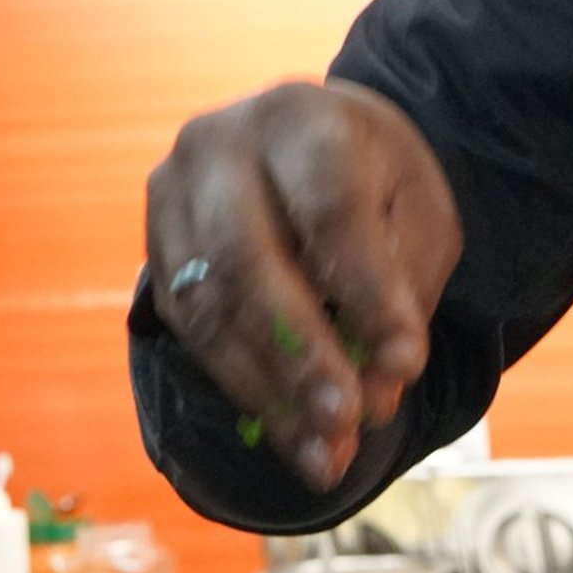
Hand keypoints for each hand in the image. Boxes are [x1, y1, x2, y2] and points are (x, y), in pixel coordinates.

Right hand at [146, 80, 462, 491]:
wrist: (308, 145)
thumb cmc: (374, 182)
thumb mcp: (417, 215)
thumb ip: (404, 292)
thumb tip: (380, 385)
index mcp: (303, 120)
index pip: (329, 209)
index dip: (365, 292)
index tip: (406, 365)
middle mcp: (221, 146)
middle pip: (246, 258)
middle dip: (301, 352)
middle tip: (346, 422)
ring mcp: (173, 193)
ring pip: (207, 305)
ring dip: (268, 390)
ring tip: (323, 453)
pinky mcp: (155, 243)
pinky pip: (190, 328)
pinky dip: (244, 387)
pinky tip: (290, 432)